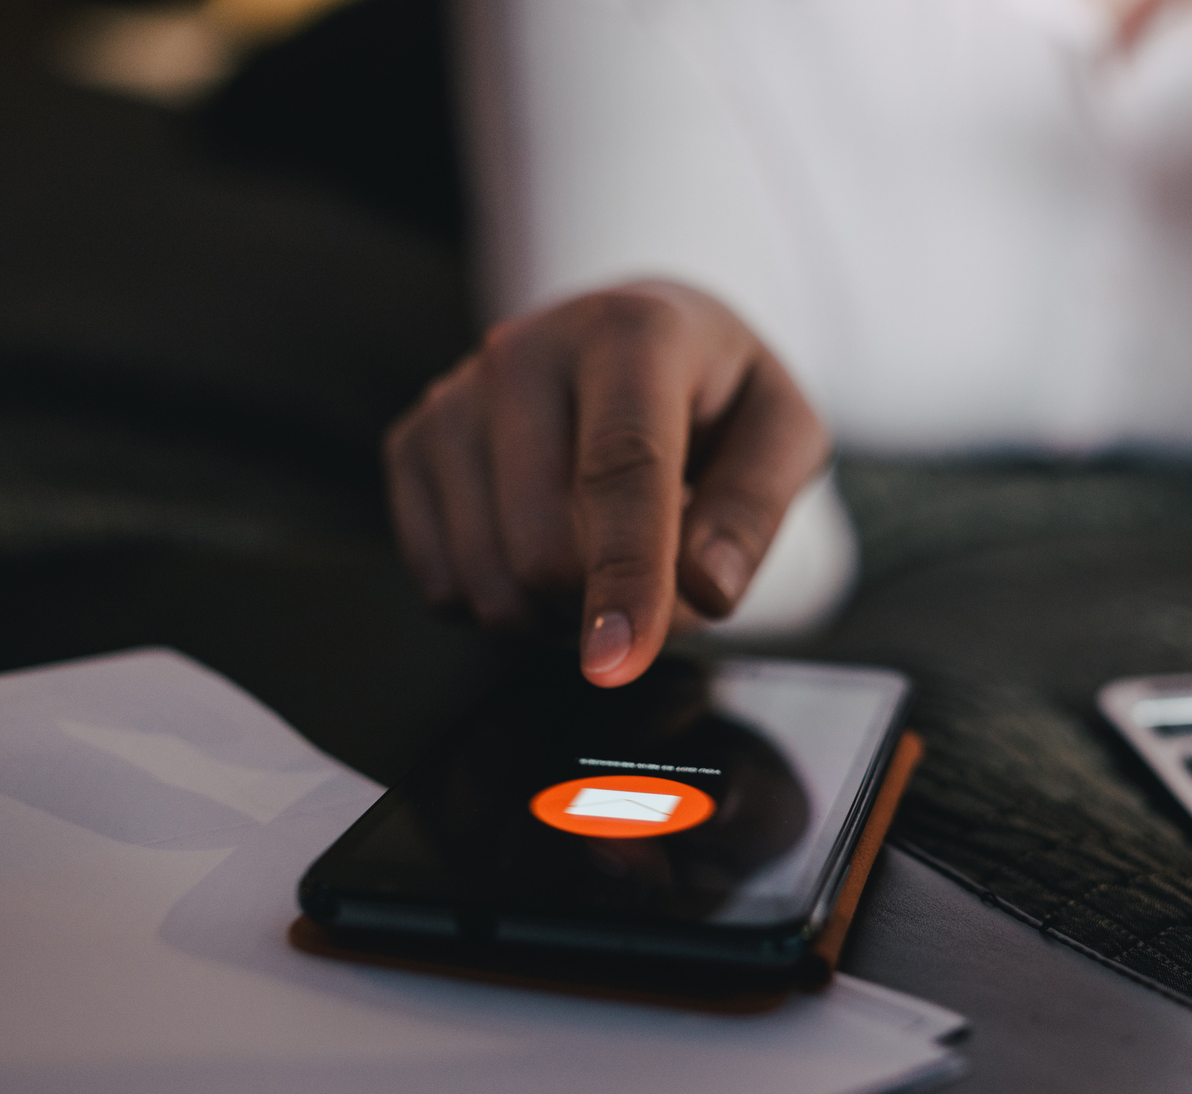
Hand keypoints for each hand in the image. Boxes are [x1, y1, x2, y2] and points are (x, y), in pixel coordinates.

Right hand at [384, 281, 828, 685]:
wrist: (627, 340)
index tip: (620, 662)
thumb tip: (706, 588)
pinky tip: (549, 552)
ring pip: (488, 581)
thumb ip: (757, 506)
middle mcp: (523, 352)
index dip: (625, 573)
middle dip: (610, 604)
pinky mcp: (411, 445)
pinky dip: (507, 605)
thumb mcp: (780, 429)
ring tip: (606, 558)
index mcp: (629, 332)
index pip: (622, 469)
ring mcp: (454, 399)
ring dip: (560, 615)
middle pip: (543, 547)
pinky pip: (444, 587)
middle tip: (661, 580)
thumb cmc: (713, 394)